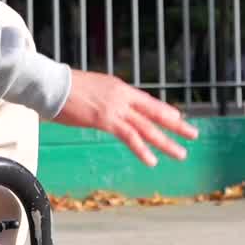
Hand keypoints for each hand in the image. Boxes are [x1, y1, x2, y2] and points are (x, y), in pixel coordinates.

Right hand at [53, 69, 198, 166]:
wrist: (52, 84)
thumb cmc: (65, 88)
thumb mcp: (92, 89)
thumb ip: (104, 99)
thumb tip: (106, 107)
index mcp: (119, 87)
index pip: (148, 101)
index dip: (164, 111)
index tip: (178, 118)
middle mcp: (122, 96)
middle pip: (155, 112)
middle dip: (176, 125)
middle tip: (193, 134)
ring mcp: (115, 108)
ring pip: (147, 127)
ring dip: (165, 142)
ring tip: (180, 153)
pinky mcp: (106, 120)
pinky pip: (129, 137)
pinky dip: (142, 149)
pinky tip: (152, 160)